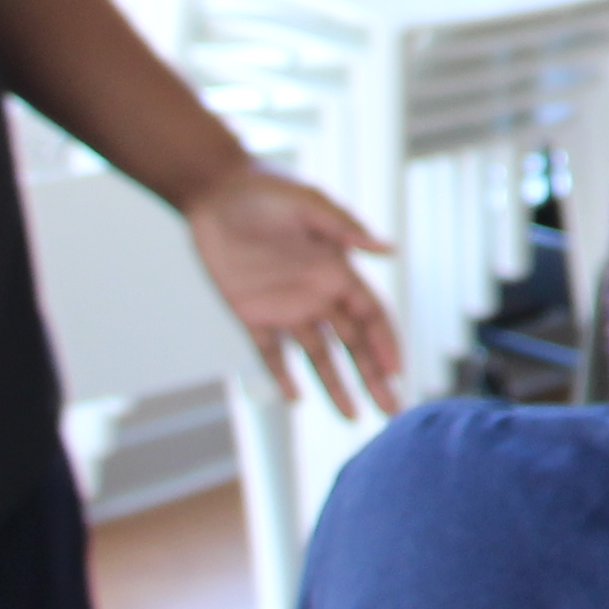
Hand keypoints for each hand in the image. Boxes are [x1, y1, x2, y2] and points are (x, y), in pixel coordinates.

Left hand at [182, 169, 404, 418]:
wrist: (212, 192)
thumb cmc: (264, 190)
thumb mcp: (307, 204)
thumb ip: (345, 227)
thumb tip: (389, 248)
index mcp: (337, 270)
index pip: (371, 316)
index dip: (386, 344)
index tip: (396, 373)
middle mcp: (317, 294)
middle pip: (353, 343)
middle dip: (373, 377)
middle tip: (390, 408)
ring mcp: (285, 307)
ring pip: (319, 355)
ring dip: (336, 385)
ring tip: (351, 418)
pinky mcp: (251, 314)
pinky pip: (270, 352)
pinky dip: (282, 375)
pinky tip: (295, 398)